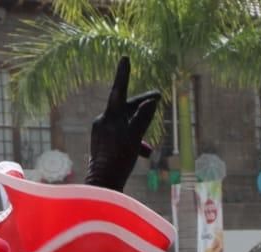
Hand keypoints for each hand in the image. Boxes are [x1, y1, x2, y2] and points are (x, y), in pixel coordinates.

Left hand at [85, 57, 160, 193]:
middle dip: (142, 108)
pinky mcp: (103, 145)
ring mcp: (102, 134)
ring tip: (149, 146)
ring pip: (125, 125)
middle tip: (158, 99)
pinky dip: (134, 141)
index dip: (123, 74)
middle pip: (125, 109)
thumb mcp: (134, 138)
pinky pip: (121, 136)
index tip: (125, 58)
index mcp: (108, 118)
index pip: (118, 91)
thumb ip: (143, 118)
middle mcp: (103, 122)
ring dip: (140, 130)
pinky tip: (142, 154)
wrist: (103, 184)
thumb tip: (151, 101)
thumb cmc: (118, 161)